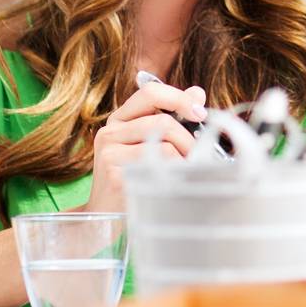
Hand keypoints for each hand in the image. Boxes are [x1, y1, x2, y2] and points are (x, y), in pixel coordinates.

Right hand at [82, 77, 205, 213]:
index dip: (179, 98)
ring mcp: (109, 154)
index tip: (200, 112)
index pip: (150, 92)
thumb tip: (197, 93)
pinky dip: (174, 173)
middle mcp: (110, 132)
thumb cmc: (135, 175)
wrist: (105, 213)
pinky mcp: (115, 175)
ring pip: (164, 144)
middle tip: (199, 154)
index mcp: (120, 119)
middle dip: (188, 138)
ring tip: (184, 170)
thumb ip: (171, 116)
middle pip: (162, 121)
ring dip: (183, 158)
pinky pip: (159, 166)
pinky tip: (171, 181)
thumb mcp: (150, 142)